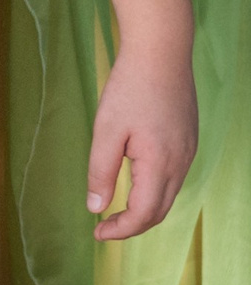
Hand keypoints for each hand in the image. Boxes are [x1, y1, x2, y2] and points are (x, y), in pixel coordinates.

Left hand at [88, 42, 197, 240]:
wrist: (161, 52)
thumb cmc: (130, 87)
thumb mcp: (106, 131)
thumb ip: (101, 172)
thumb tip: (96, 207)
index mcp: (160, 163)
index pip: (144, 214)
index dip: (121, 230)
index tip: (97, 233)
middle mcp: (181, 162)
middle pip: (160, 211)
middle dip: (133, 226)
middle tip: (105, 228)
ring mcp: (188, 151)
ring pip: (169, 195)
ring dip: (145, 209)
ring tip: (117, 210)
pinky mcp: (188, 139)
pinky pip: (174, 176)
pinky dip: (155, 190)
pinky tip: (136, 183)